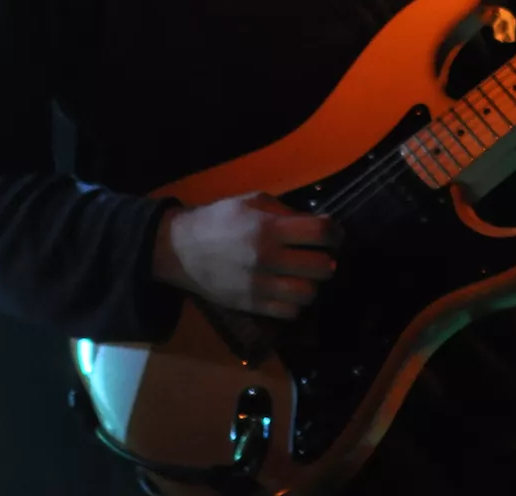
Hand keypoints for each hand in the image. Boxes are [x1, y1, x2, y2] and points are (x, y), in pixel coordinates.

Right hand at [151, 192, 337, 318]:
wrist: (179, 249)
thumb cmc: (219, 219)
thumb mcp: (252, 202)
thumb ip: (285, 212)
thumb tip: (316, 225)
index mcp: (268, 228)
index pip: (319, 234)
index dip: (335, 233)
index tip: (334, 234)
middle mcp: (267, 258)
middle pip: (320, 266)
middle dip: (328, 259)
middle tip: (322, 255)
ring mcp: (258, 285)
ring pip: (308, 294)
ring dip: (314, 284)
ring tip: (306, 275)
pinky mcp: (250, 305)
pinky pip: (288, 312)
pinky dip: (296, 303)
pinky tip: (291, 291)